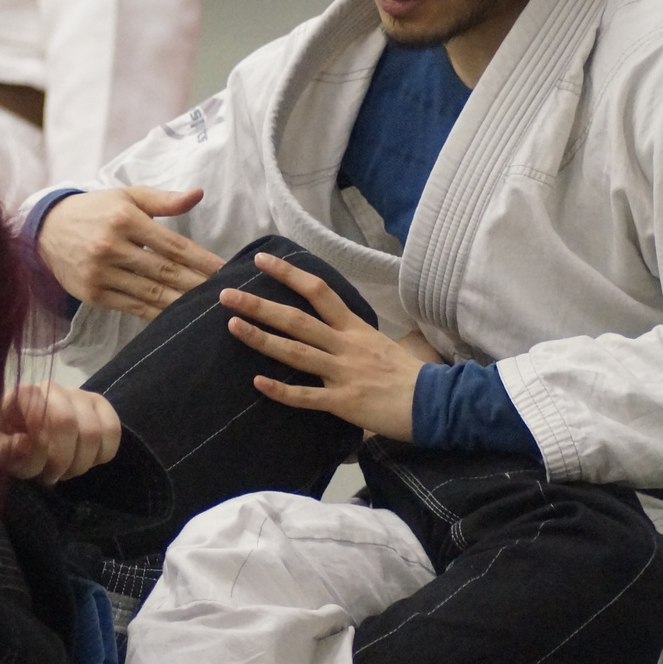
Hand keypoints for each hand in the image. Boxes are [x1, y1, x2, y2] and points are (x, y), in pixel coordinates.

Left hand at [0, 383, 121, 483]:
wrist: (29, 439)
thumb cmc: (12, 445)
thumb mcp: (2, 454)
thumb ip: (9, 450)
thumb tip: (27, 442)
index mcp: (23, 395)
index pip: (39, 413)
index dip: (43, 443)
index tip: (39, 467)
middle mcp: (52, 388)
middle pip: (69, 424)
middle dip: (62, 461)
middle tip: (52, 475)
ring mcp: (79, 394)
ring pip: (93, 432)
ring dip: (80, 463)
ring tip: (67, 471)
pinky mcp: (100, 405)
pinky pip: (113, 431)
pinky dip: (102, 455)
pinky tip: (86, 460)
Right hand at [37, 187, 224, 319]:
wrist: (46, 230)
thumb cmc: (95, 211)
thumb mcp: (127, 197)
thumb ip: (163, 200)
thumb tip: (198, 194)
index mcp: (125, 219)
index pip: (173, 245)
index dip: (202, 260)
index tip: (224, 271)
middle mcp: (112, 247)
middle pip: (165, 271)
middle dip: (197, 285)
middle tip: (223, 295)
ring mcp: (100, 273)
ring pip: (151, 293)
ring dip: (181, 303)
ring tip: (205, 310)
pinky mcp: (93, 293)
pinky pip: (132, 307)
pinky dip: (156, 314)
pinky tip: (177, 318)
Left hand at [222, 251, 429, 440]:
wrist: (435, 403)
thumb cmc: (407, 374)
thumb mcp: (377, 343)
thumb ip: (350, 335)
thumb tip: (327, 326)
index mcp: (354, 327)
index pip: (319, 291)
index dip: (289, 274)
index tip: (263, 260)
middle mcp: (345, 345)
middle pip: (297, 319)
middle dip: (260, 305)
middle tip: (227, 294)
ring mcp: (343, 373)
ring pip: (296, 352)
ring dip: (262, 339)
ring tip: (232, 326)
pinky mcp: (344, 402)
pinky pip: (308, 396)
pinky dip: (282, 391)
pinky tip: (258, 384)